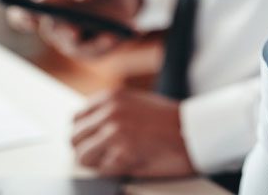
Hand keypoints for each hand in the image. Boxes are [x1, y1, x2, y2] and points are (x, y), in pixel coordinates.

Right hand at [7, 0, 141, 58]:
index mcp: (48, 3)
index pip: (23, 16)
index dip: (22, 17)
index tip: (33, 14)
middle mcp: (56, 26)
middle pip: (52, 34)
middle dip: (62, 32)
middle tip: (73, 30)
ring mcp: (74, 41)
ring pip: (78, 48)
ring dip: (95, 43)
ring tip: (113, 34)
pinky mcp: (94, 50)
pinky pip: (100, 51)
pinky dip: (115, 42)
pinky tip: (132, 29)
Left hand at [71, 88, 193, 177]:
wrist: (193, 132)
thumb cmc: (169, 121)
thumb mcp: (135, 103)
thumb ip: (110, 110)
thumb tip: (90, 127)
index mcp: (110, 98)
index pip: (76, 119)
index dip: (84, 134)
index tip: (93, 142)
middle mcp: (109, 112)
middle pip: (75, 138)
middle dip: (87, 149)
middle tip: (104, 156)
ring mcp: (114, 132)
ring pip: (82, 156)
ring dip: (96, 162)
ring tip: (116, 160)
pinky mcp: (122, 153)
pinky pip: (101, 169)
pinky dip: (112, 170)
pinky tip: (129, 163)